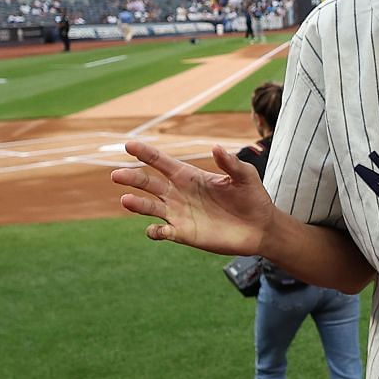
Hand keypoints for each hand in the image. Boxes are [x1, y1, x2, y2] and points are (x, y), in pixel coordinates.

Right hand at [110, 140, 273, 256]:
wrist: (261, 228)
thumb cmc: (252, 197)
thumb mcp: (245, 177)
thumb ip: (230, 163)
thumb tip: (216, 147)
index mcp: (189, 176)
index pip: (161, 162)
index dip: (145, 153)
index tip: (129, 145)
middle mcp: (178, 193)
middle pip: (147, 183)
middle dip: (132, 178)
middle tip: (117, 175)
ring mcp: (178, 213)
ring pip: (148, 207)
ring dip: (136, 204)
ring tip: (126, 200)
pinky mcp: (182, 233)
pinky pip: (161, 232)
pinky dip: (155, 231)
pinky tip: (157, 230)